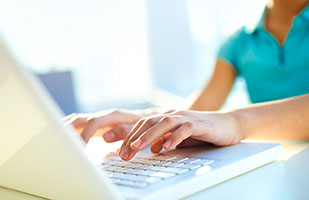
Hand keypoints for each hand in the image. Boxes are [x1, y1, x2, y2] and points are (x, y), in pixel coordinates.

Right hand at [62, 109, 140, 142]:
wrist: (145, 120)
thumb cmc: (141, 126)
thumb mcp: (136, 129)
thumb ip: (123, 132)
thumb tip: (106, 137)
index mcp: (112, 116)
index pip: (94, 123)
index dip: (85, 135)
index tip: (79, 149)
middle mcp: (102, 115)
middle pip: (80, 119)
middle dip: (67, 130)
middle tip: (57, 143)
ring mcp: (96, 119)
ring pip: (75, 121)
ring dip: (63, 128)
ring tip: (50, 137)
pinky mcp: (93, 124)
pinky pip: (76, 125)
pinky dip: (66, 130)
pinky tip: (58, 136)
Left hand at [119, 110, 242, 160]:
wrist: (227, 125)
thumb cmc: (202, 131)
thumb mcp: (179, 137)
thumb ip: (166, 140)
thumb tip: (152, 149)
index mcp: (166, 117)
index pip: (143, 125)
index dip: (129, 137)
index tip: (120, 151)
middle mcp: (173, 115)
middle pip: (149, 123)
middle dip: (134, 138)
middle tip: (123, 153)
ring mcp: (186, 118)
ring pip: (164, 123)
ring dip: (149, 135)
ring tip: (138, 147)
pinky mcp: (200, 124)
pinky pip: (185, 129)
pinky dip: (175, 137)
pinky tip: (167, 147)